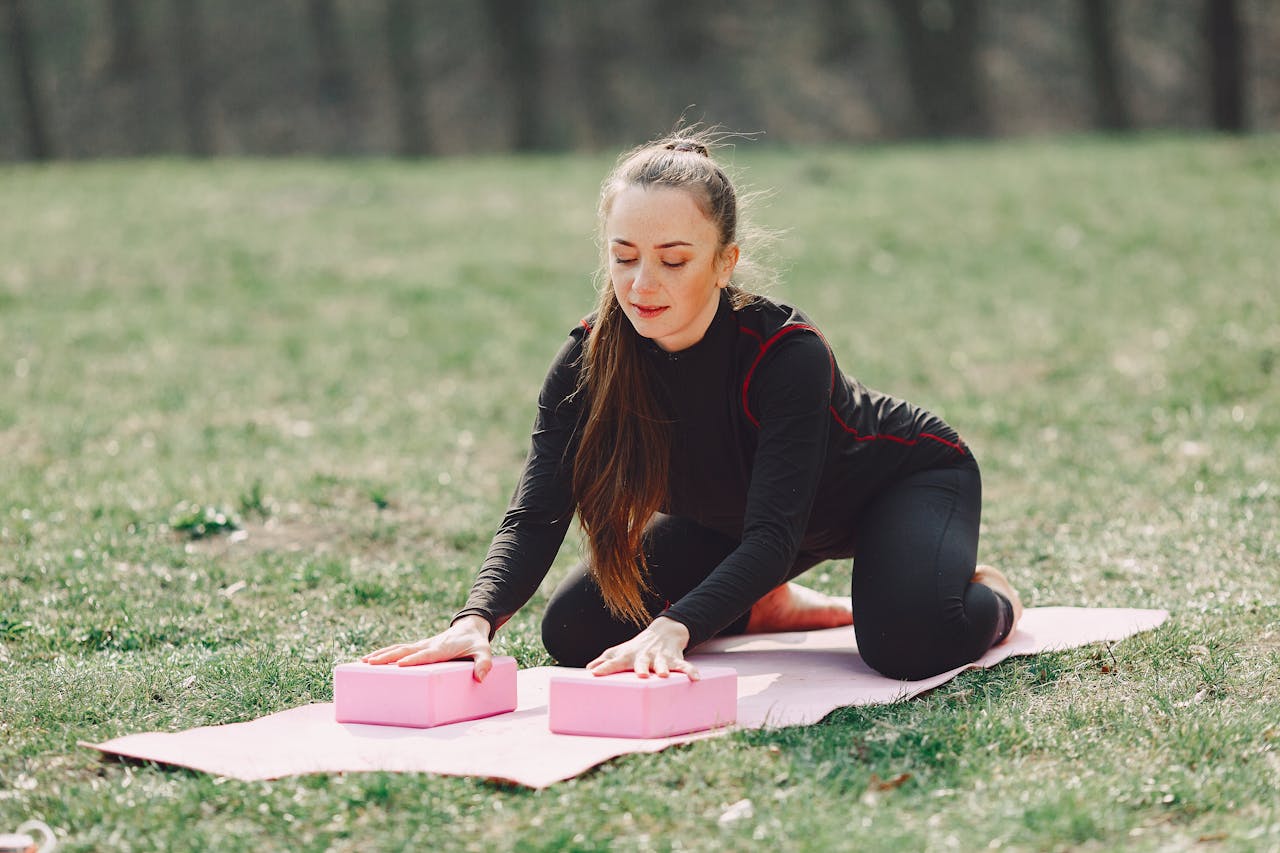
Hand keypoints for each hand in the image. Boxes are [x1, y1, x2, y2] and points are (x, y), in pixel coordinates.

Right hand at [360, 615, 494, 680]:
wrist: (470, 626)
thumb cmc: (476, 642)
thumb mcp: (484, 651)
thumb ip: (484, 664)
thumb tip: (481, 678)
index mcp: (442, 648)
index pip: (426, 655)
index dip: (414, 659)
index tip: (399, 664)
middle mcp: (429, 645)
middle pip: (405, 650)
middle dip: (388, 656)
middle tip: (370, 663)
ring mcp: (422, 645)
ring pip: (399, 648)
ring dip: (382, 654)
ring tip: (363, 661)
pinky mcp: (419, 646)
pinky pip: (399, 649)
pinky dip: (385, 652)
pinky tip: (372, 659)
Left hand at [586, 617, 698, 679]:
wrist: (664, 631)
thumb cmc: (638, 647)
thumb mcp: (621, 651)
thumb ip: (605, 660)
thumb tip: (588, 668)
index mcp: (629, 655)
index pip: (614, 661)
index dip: (605, 667)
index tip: (595, 673)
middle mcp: (644, 655)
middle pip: (641, 662)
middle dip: (640, 668)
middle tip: (640, 675)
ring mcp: (660, 656)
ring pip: (662, 662)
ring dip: (663, 667)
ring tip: (663, 674)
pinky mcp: (675, 658)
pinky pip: (683, 666)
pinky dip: (690, 671)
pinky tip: (695, 678)